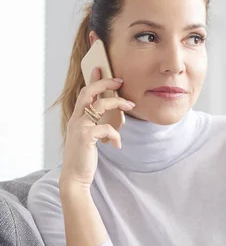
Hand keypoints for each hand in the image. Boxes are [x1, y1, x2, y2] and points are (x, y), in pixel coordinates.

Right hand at [60, 67, 135, 188]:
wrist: (75, 177)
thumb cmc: (84, 159)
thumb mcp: (89, 139)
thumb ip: (95, 126)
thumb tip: (112, 117)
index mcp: (76, 118)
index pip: (84, 93)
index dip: (92, 80)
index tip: (100, 68)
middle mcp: (76, 119)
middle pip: (89, 92)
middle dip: (105, 83)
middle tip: (120, 80)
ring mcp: (80, 127)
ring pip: (100, 105)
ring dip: (118, 103)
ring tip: (130, 105)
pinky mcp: (86, 137)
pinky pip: (107, 128)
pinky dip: (116, 135)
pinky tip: (117, 145)